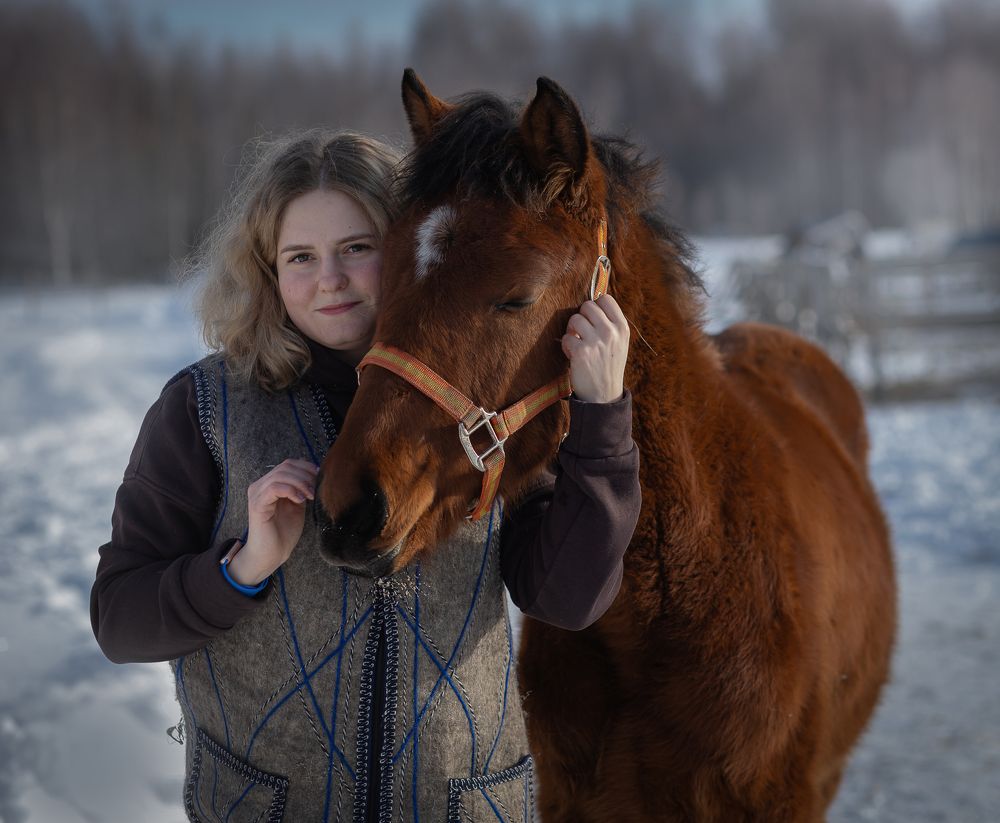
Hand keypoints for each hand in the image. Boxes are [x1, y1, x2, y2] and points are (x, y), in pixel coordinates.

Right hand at [227, 459, 318, 585]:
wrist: (272, 553)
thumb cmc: (284, 531)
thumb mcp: (298, 504)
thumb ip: (302, 488)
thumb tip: (316, 472)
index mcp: (269, 483)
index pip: (288, 464)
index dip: (306, 467)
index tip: (320, 477)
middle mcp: (260, 485)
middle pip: (285, 466)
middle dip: (305, 475)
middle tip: (316, 489)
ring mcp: (257, 493)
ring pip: (281, 474)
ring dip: (300, 483)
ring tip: (310, 496)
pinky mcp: (257, 504)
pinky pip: (274, 488)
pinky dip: (291, 490)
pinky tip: (300, 500)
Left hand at [561, 294, 629, 402]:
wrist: (604, 395)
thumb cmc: (608, 365)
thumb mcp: (618, 342)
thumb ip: (609, 323)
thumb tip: (592, 302)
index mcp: (622, 327)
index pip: (605, 299)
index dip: (594, 307)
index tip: (592, 320)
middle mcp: (611, 332)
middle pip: (587, 306)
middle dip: (581, 318)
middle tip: (582, 333)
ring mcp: (597, 341)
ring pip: (574, 319)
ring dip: (572, 332)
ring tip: (578, 345)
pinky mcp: (582, 352)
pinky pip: (566, 338)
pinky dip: (566, 346)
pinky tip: (574, 356)